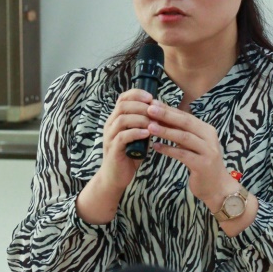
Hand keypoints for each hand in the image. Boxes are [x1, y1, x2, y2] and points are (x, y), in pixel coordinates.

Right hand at [76, 88, 152, 223]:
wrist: (116, 177)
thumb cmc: (130, 155)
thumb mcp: (139, 136)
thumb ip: (145, 124)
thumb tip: (162, 112)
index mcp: (116, 119)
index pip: (123, 98)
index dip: (137, 94)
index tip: (152, 97)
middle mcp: (110, 125)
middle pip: (123, 105)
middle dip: (141, 106)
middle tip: (155, 111)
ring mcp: (110, 136)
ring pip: (122, 119)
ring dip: (140, 119)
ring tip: (153, 123)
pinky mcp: (113, 149)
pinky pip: (122, 136)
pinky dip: (136, 133)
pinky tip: (147, 134)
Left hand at [145, 101, 238, 210]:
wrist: (217, 188)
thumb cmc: (202, 164)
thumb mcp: (193, 146)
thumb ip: (181, 133)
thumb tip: (160, 118)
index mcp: (206, 130)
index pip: (185, 116)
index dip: (168, 109)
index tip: (152, 103)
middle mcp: (209, 138)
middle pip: (186, 123)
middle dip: (166, 115)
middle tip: (149, 109)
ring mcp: (208, 151)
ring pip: (184, 137)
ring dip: (166, 131)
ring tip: (150, 127)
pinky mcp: (203, 165)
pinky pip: (183, 154)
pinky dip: (168, 150)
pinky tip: (156, 147)